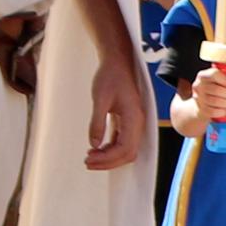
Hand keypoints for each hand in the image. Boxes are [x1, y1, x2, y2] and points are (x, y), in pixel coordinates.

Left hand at [83, 42, 146, 169]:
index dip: (108, 158)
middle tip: (87, 162)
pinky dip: (111, 149)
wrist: (118, 63)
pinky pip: (123, 142)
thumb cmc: (110, 77)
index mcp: (133, 118)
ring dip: (109, 157)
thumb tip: (94, 144)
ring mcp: (134, 123)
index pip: (125, 148)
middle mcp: (137, 124)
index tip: (89, 158)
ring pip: (126, 150)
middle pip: (128, 153)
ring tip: (90, 157)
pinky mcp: (127, 122)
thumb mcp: (100, 99)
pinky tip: (97, 148)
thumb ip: (97, 123)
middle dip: (108, 162)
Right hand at [192, 59, 225, 123]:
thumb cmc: (217, 88)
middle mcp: (198, 85)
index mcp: (204, 75)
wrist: (203, 103)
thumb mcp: (225, 79)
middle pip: (216, 89)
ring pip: (215, 101)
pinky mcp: (200, 109)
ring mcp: (198, 98)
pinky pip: (213, 112)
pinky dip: (222, 111)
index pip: (214, 74)